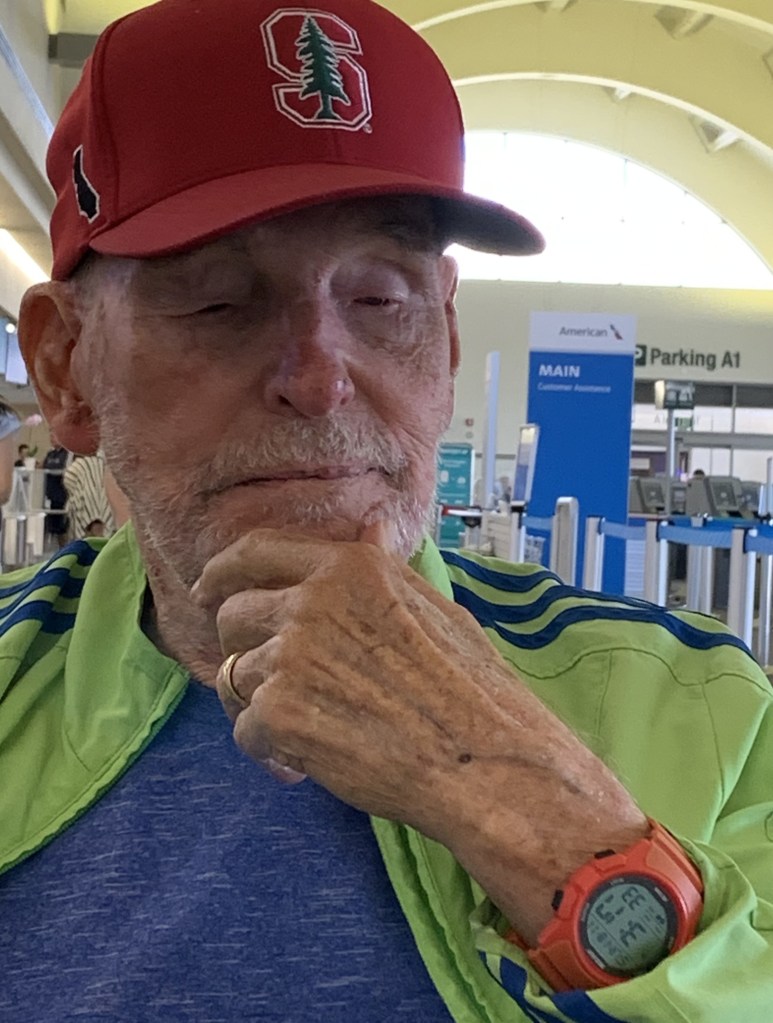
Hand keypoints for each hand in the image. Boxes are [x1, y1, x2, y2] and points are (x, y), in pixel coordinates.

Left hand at [194, 521, 519, 835]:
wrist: (485, 762)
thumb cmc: (473, 689)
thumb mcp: (435, 607)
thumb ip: (385, 568)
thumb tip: (370, 528)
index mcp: (348, 567)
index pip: (256, 550)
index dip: (222, 571)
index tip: (207, 592)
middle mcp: (311, 601)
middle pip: (233, 615)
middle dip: (243, 648)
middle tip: (272, 681)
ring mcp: (290, 656)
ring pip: (235, 675)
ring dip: (262, 704)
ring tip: (307, 729)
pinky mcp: (279, 713)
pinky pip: (245, 729)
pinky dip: (270, 749)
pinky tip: (307, 763)